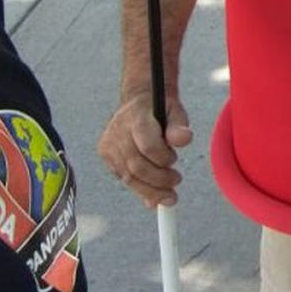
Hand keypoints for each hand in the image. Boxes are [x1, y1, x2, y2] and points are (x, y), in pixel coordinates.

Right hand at [98, 91, 192, 208]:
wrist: (139, 100)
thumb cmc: (161, 108)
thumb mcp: (175, 111)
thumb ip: (179, 126)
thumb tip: (185, 139)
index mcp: (136, 117)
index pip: (148, 146)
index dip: (163, 158)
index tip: (175, 159)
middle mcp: (118, 131)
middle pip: (137, 167)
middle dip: (159, 180)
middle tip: (175, 181)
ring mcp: (108, 143)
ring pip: (128, 177)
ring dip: (150, 189)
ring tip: (168, 191)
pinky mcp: (105, 153)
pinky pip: (123, 177)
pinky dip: (140, 186)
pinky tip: (153, 187)